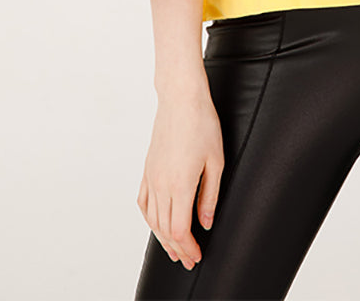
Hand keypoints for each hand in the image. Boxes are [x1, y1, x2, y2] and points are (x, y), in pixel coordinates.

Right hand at [137, 80, 223, 270]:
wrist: (181, 99)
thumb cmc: (202, 124)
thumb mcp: (215, 161)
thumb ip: (209, 195)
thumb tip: (205, 222)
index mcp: (180, 184)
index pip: (180, 229)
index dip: (187, 248)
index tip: (196, 257)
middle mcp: (161, 184)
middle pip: (164, 229)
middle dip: (177, 249)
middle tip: (188, 260)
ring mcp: (151, 177)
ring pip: (152, 219)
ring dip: (162, 238)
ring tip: (174, 249)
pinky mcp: (147, 168)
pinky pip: (143, 202)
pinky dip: (149, 219)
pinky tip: (156, 224)